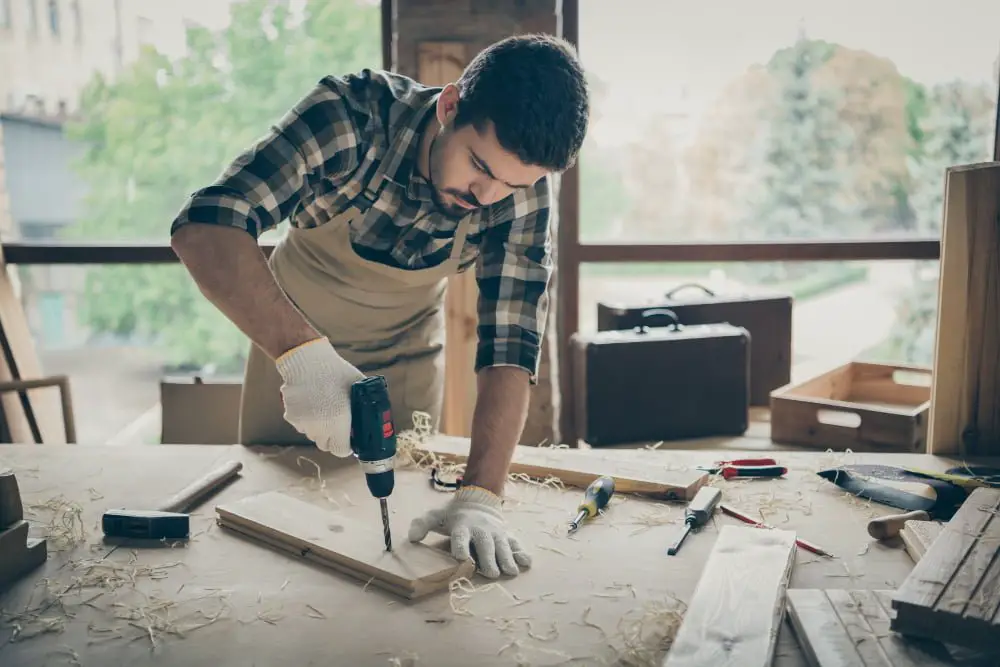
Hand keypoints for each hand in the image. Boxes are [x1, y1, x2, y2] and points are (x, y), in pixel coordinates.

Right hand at [274, 336, 364, 456]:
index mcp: (338, 424)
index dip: (347, 445)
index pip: (341, 450)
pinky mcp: (291, 417)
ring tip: (324, 409)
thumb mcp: (358, 389)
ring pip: (313, 435)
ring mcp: (303, 423)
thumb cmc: (337, 373)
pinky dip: (306, 419)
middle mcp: (319, 428)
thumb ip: (363, 407)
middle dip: (333, 437)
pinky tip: (311, 403)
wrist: (307, 361)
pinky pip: (301, 425)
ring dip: (319, 428)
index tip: (349, 436)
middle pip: (326, 445)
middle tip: (338, 422)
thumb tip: (369, 418)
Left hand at [407, 486, 530, 578]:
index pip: (460, 536)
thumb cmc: (454, 515)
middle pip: (485, 544)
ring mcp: (495, 532)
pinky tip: (526, 562)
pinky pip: (515, 543)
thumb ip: (422, 524)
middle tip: (492, 574)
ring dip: (507, 559)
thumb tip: (411, 537)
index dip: (460, 546)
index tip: (461, 557)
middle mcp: (480, 529)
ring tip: (511, 572)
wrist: (478, 500)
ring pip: (502, 545)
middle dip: (488, 558)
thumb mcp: (436, 516)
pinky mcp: (506, 534)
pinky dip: (521, 552)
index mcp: (462, 526)